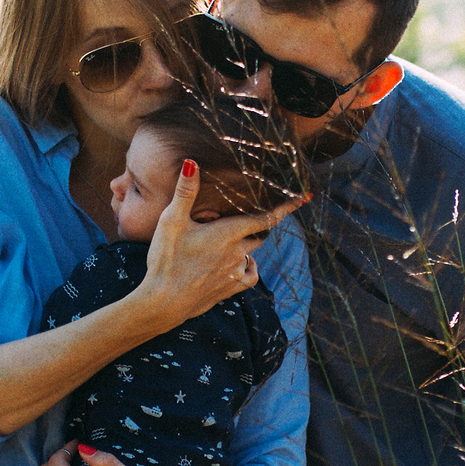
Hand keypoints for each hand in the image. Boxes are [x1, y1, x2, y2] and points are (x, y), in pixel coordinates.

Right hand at [136, 160, 301, 330]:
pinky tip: (242, 264)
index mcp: (227, 233)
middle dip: (259, 224)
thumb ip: (186, 192)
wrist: (163, 302)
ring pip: (252, 254)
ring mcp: (235, 272)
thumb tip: (192, 163)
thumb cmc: (166, 259)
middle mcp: (237, 252)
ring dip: (248, 245)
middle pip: (260, 234)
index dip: (284, 207)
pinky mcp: (229, 289)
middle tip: (248, 217)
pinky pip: (250, 276)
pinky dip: (249, 267)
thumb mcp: (171, 221)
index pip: (264, 217)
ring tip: (232, 239)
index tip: (302, 198)